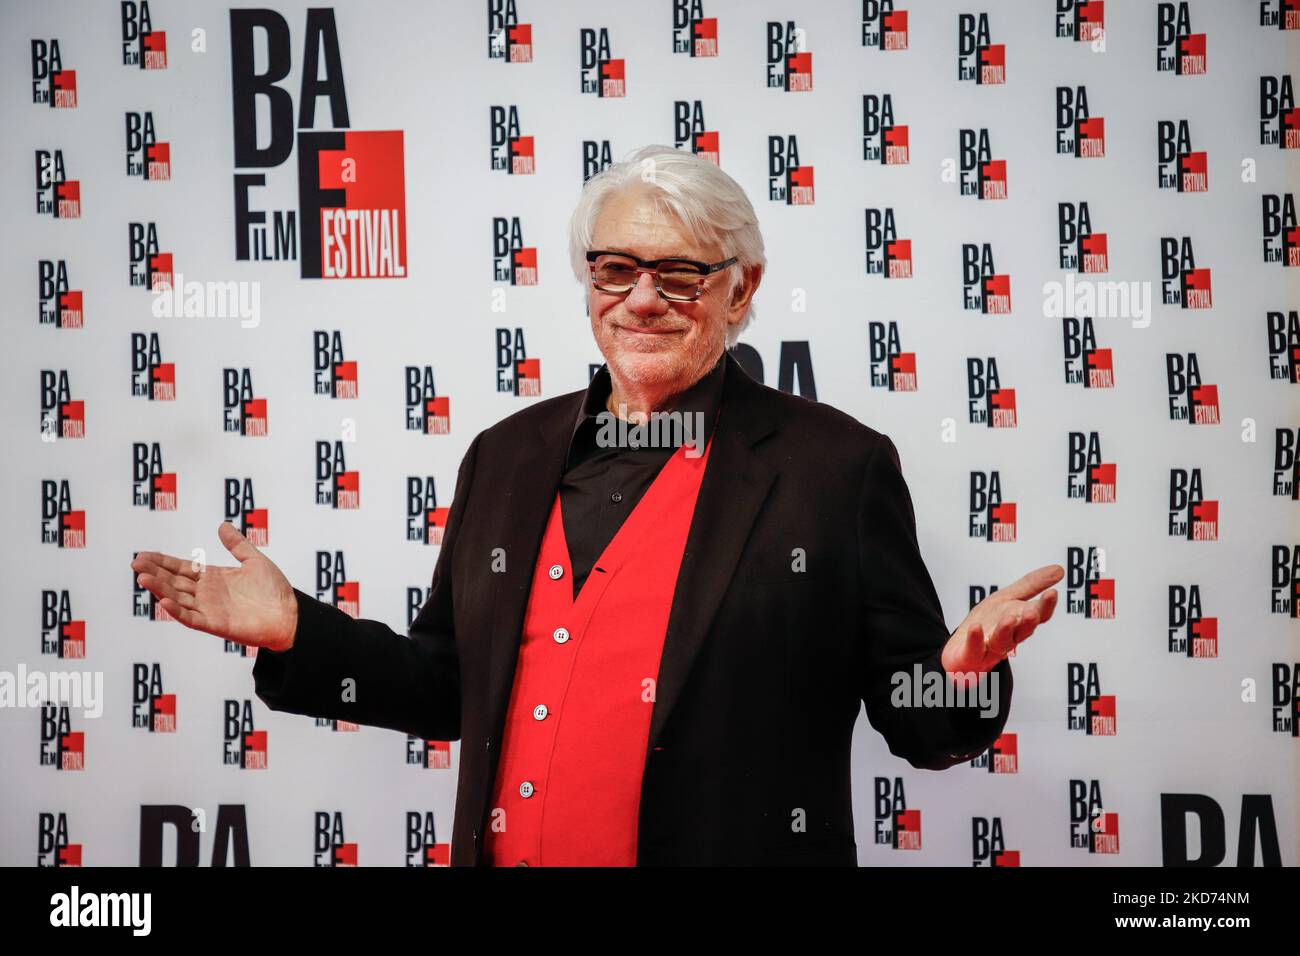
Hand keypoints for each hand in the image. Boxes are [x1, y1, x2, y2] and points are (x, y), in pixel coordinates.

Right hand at [131, 522, 298, 651]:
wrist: (291, 614)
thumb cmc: (275, 590)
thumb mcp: (254, 561)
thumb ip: (237, 545)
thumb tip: (222, 525)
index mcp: (214, 578)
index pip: (181, 568)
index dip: (162, 562)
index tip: (143, 555)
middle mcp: (207, 594)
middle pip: (174, 582)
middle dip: (155, 572)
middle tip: (136, 563)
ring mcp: (209, 609)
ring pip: (178, 599)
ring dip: (160, 589)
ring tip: (143, 578)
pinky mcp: (216, 624)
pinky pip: (192, 618)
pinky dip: (177, 610)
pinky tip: (164, 600)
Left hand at [941, 564, 1062, 677]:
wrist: (962, 649)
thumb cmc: (987, 623)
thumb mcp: (1007, 598)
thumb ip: (1032, 585)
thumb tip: (1059, 570)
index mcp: (1019, 621)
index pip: (1037, 614)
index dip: (1045, 606)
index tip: (1052, 594)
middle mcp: (1009, 636)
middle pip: (1023, 630)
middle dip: (1029, 621)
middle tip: (1033, 611)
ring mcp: (991, 647)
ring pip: (1002, 641)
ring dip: (1006, 630)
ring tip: (1009, 619)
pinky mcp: (972, 655)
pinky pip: (974, 649)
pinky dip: (975, 639)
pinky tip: (976, 628)